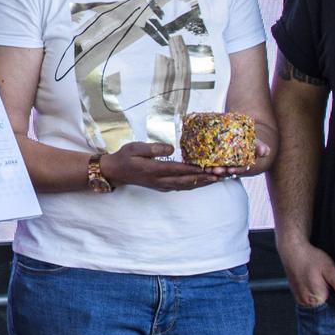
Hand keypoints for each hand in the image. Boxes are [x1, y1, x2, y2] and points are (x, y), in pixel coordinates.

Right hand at [101, 141, 224, 191]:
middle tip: (220, 175)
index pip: (177, 170)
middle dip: (204, 178)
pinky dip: (193, 185)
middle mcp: (159, 180)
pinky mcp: (162, 187)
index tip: (208, 167)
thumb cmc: (124, 157)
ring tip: (217, 179)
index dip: (194, 169)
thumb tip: (171, 148)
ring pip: (185, 186)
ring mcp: (161, 185)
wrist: (115, 172)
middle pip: (185, 181)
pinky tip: (202, 182)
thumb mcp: (135, 147)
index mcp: (153, 170)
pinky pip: (181, 187)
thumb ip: (153, 148)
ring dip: (201, 183)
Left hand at [197, 140, 273, 180]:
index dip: (235, 170)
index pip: (239, 169)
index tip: (230, 170)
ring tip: (205, 168)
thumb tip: (264, 151)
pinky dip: (204, 163)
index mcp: (243, 164)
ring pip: (217, 168)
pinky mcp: (215, 159)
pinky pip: (210, 162)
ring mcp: (224, 164)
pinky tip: (198, 162)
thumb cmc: (251, 142)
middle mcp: (233, 166)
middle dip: (220, 171)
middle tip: (213, 170)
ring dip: (210, 169)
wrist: (242, 138)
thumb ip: (261, 148)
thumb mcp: (257, 144)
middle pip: (226, 170)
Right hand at [274, 234, 334, 307]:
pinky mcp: (296, 295)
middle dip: (328, 292)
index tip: (332, 280)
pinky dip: (312, 290)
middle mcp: (306, 302)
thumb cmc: (310, 257)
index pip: (334, 302)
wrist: (292, 250)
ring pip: (317, 300)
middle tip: (323, 276)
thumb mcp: (329, 269)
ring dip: (319, 291)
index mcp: (317, 298)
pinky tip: (312, 278)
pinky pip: (309, 297)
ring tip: (316, 276)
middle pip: (325, 302)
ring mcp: (299, 299)